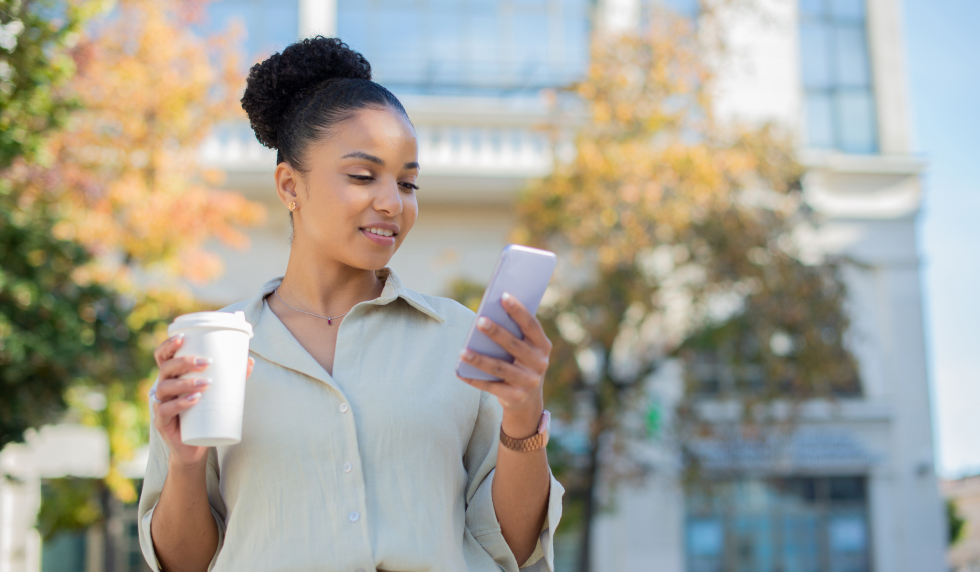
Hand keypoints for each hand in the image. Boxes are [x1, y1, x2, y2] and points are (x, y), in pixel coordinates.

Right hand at [151, 334, 254, 467]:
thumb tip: (249, 361)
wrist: (195, 446)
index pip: (162, 357)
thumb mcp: (217, 394)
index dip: (168, 346)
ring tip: (206, 384)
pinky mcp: (162, 422)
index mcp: (173, 377)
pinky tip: (194, 399)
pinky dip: (180, 403)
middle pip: (165, 368)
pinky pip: (165, 410)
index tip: (183, 338)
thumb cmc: (204, 414)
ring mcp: (160, 404)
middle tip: (207, 362)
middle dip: (184, 362)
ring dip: (185, 383)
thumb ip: (231, 378)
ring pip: (165, 387)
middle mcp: (163, 388)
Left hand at [457, 292, 551, 436]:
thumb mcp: (525, 349)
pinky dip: (475, 379)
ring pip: (500, 368)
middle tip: (480, 321)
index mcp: (543, 346)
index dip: (518, 310)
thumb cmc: (521, 363)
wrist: (528, 400)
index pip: (531, 325)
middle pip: (515, 346)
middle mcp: (539, 364)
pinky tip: (460, 372)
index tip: (503, 296)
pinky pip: (491, 387)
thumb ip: (514, 333)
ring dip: (479, 360)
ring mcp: (528, 382)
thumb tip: (487, 315)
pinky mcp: (515, 397)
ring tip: (462, 351)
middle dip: (497, 333)